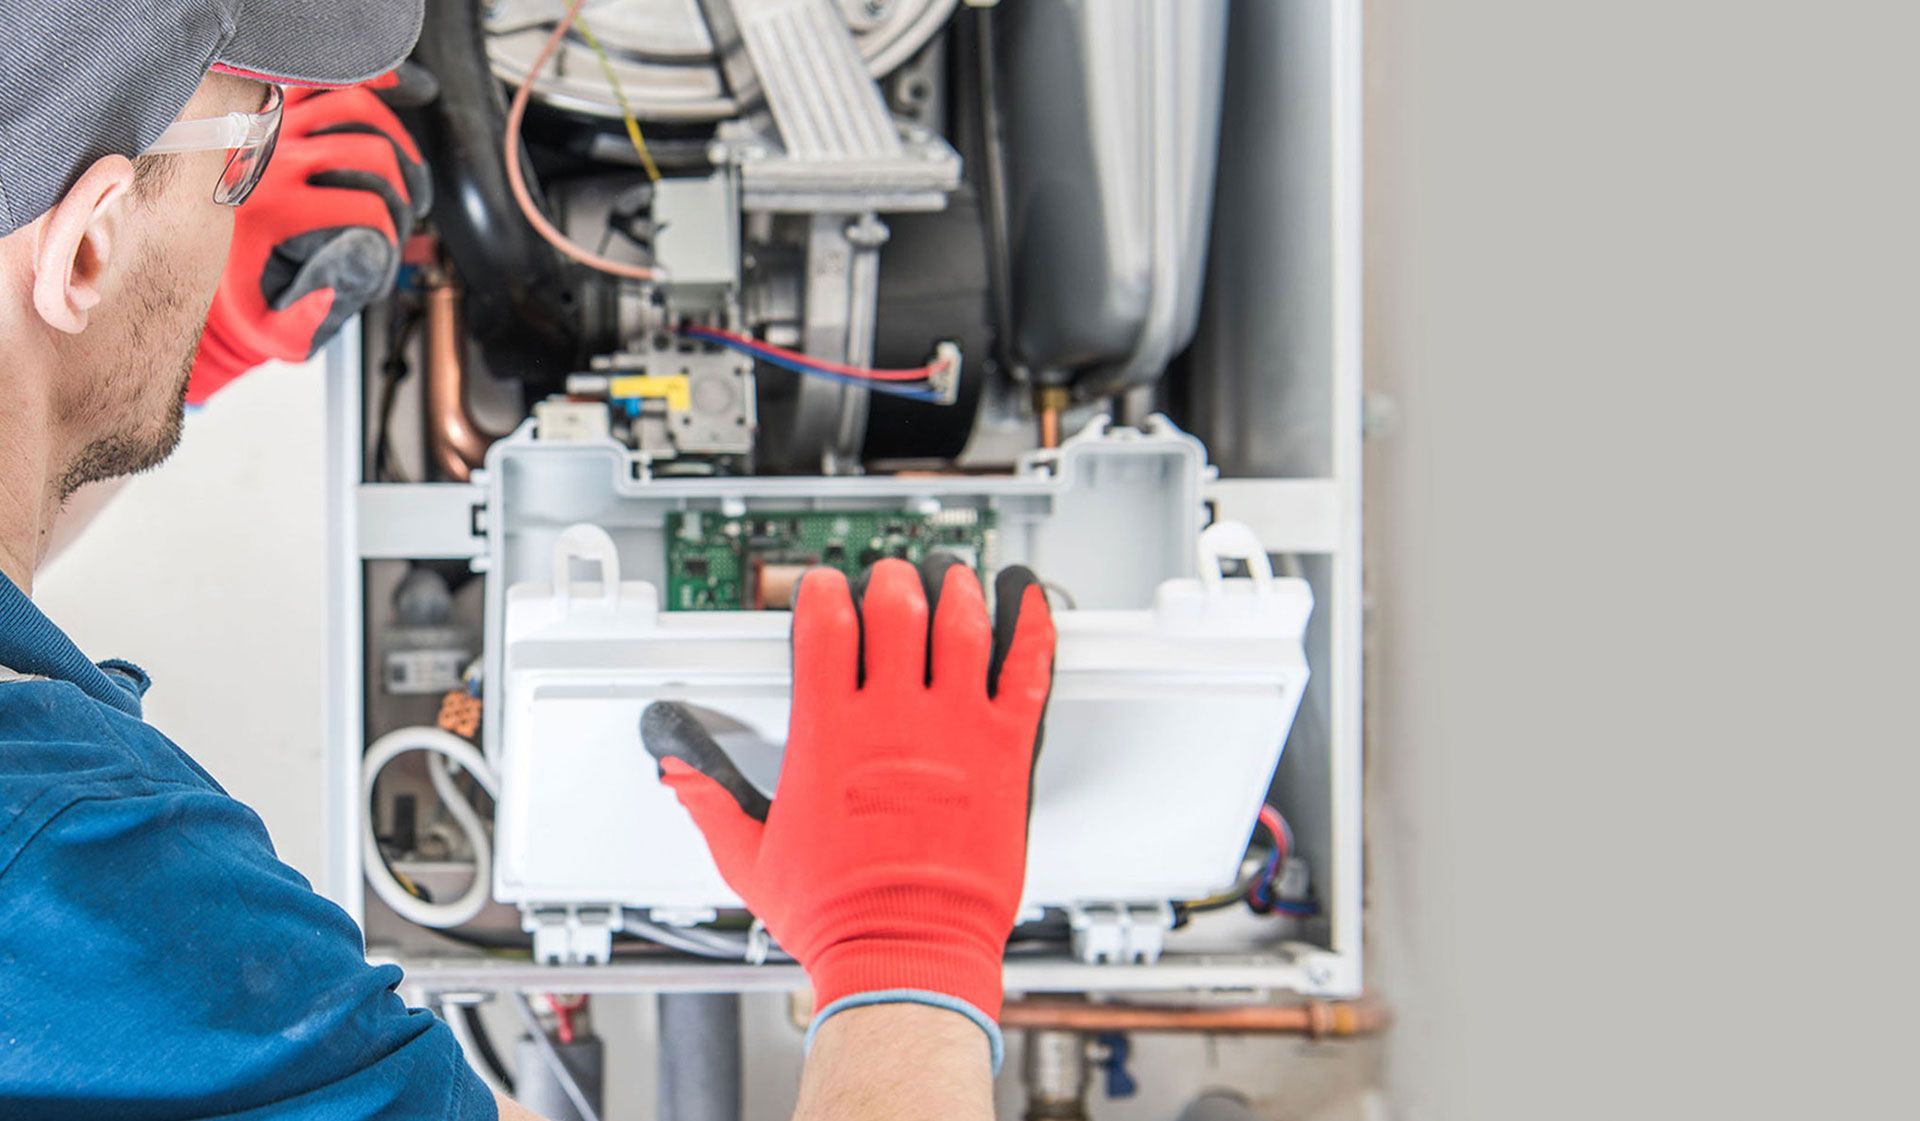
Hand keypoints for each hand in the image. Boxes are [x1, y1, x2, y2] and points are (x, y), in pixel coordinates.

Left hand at [187, 80, 429, 403]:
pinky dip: (363, 80)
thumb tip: (335, 291)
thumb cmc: (237, 292)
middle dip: (402, 187)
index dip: (392, 233)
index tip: (387, 247)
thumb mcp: (269, 326)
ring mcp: (273, 128)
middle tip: (403, 210)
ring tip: (402, 169)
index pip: (366, 207)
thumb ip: (306, 321)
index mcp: (275, 210)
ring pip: (354, 105)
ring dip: (394, 138)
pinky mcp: (273, 110)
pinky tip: (390, 90)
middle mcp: (272, 161)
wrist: (187, 257)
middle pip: (370, 152)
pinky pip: (324, 81)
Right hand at [639, 556, 1054, 1066]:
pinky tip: (1030, 602)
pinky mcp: (1004, 753)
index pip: (824, 625)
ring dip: (956, 590)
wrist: (906, 953)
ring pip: (961, 626)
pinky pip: (1027, 672)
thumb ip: (711, 801)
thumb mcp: (749, 858)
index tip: (823, 588)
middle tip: (891, 579)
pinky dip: (1032, 628)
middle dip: (890, 582)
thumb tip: (677, 771)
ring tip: (952, 577)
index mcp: (829, 734)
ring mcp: (954, 730)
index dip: (822, 593)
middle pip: (895, 609)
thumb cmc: (837, 916)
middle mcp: (892, 719)